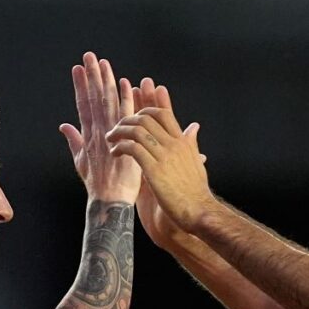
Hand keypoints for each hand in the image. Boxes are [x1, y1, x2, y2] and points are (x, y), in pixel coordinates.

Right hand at [57, 51, 139, 206]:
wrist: (109, 200)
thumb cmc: (97, 185)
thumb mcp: (80, 162)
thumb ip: (73, 141)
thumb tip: (64, 126)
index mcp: (88, 135)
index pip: (83, 104)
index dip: (80, 85)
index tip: (78, 69)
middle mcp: (97, 131)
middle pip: (93, 98)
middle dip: (91, 76)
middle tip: (89, 56)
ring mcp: (110, 134)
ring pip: (107, 102)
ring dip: (105, 81)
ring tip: (102, 62)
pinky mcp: (124, 139)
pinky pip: (126, 115)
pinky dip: (125, 98)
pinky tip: (124, 82)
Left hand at [129, 80, 185, 248]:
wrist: (198, 210)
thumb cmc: (195, 191)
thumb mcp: (195, 161)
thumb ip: (191, 142)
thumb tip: (193, 126)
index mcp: (183, 141)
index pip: (163, 114)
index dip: (148, 103)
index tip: (134, 98)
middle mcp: (174, 144)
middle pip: (147, 118)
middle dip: (127, 118)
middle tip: (116, 126)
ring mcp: (165, 155)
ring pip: (137, 131)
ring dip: (119, 132)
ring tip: (111, 139)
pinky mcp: (154, 169)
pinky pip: (133, 148)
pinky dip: (120, 147)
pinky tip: (115, 152)